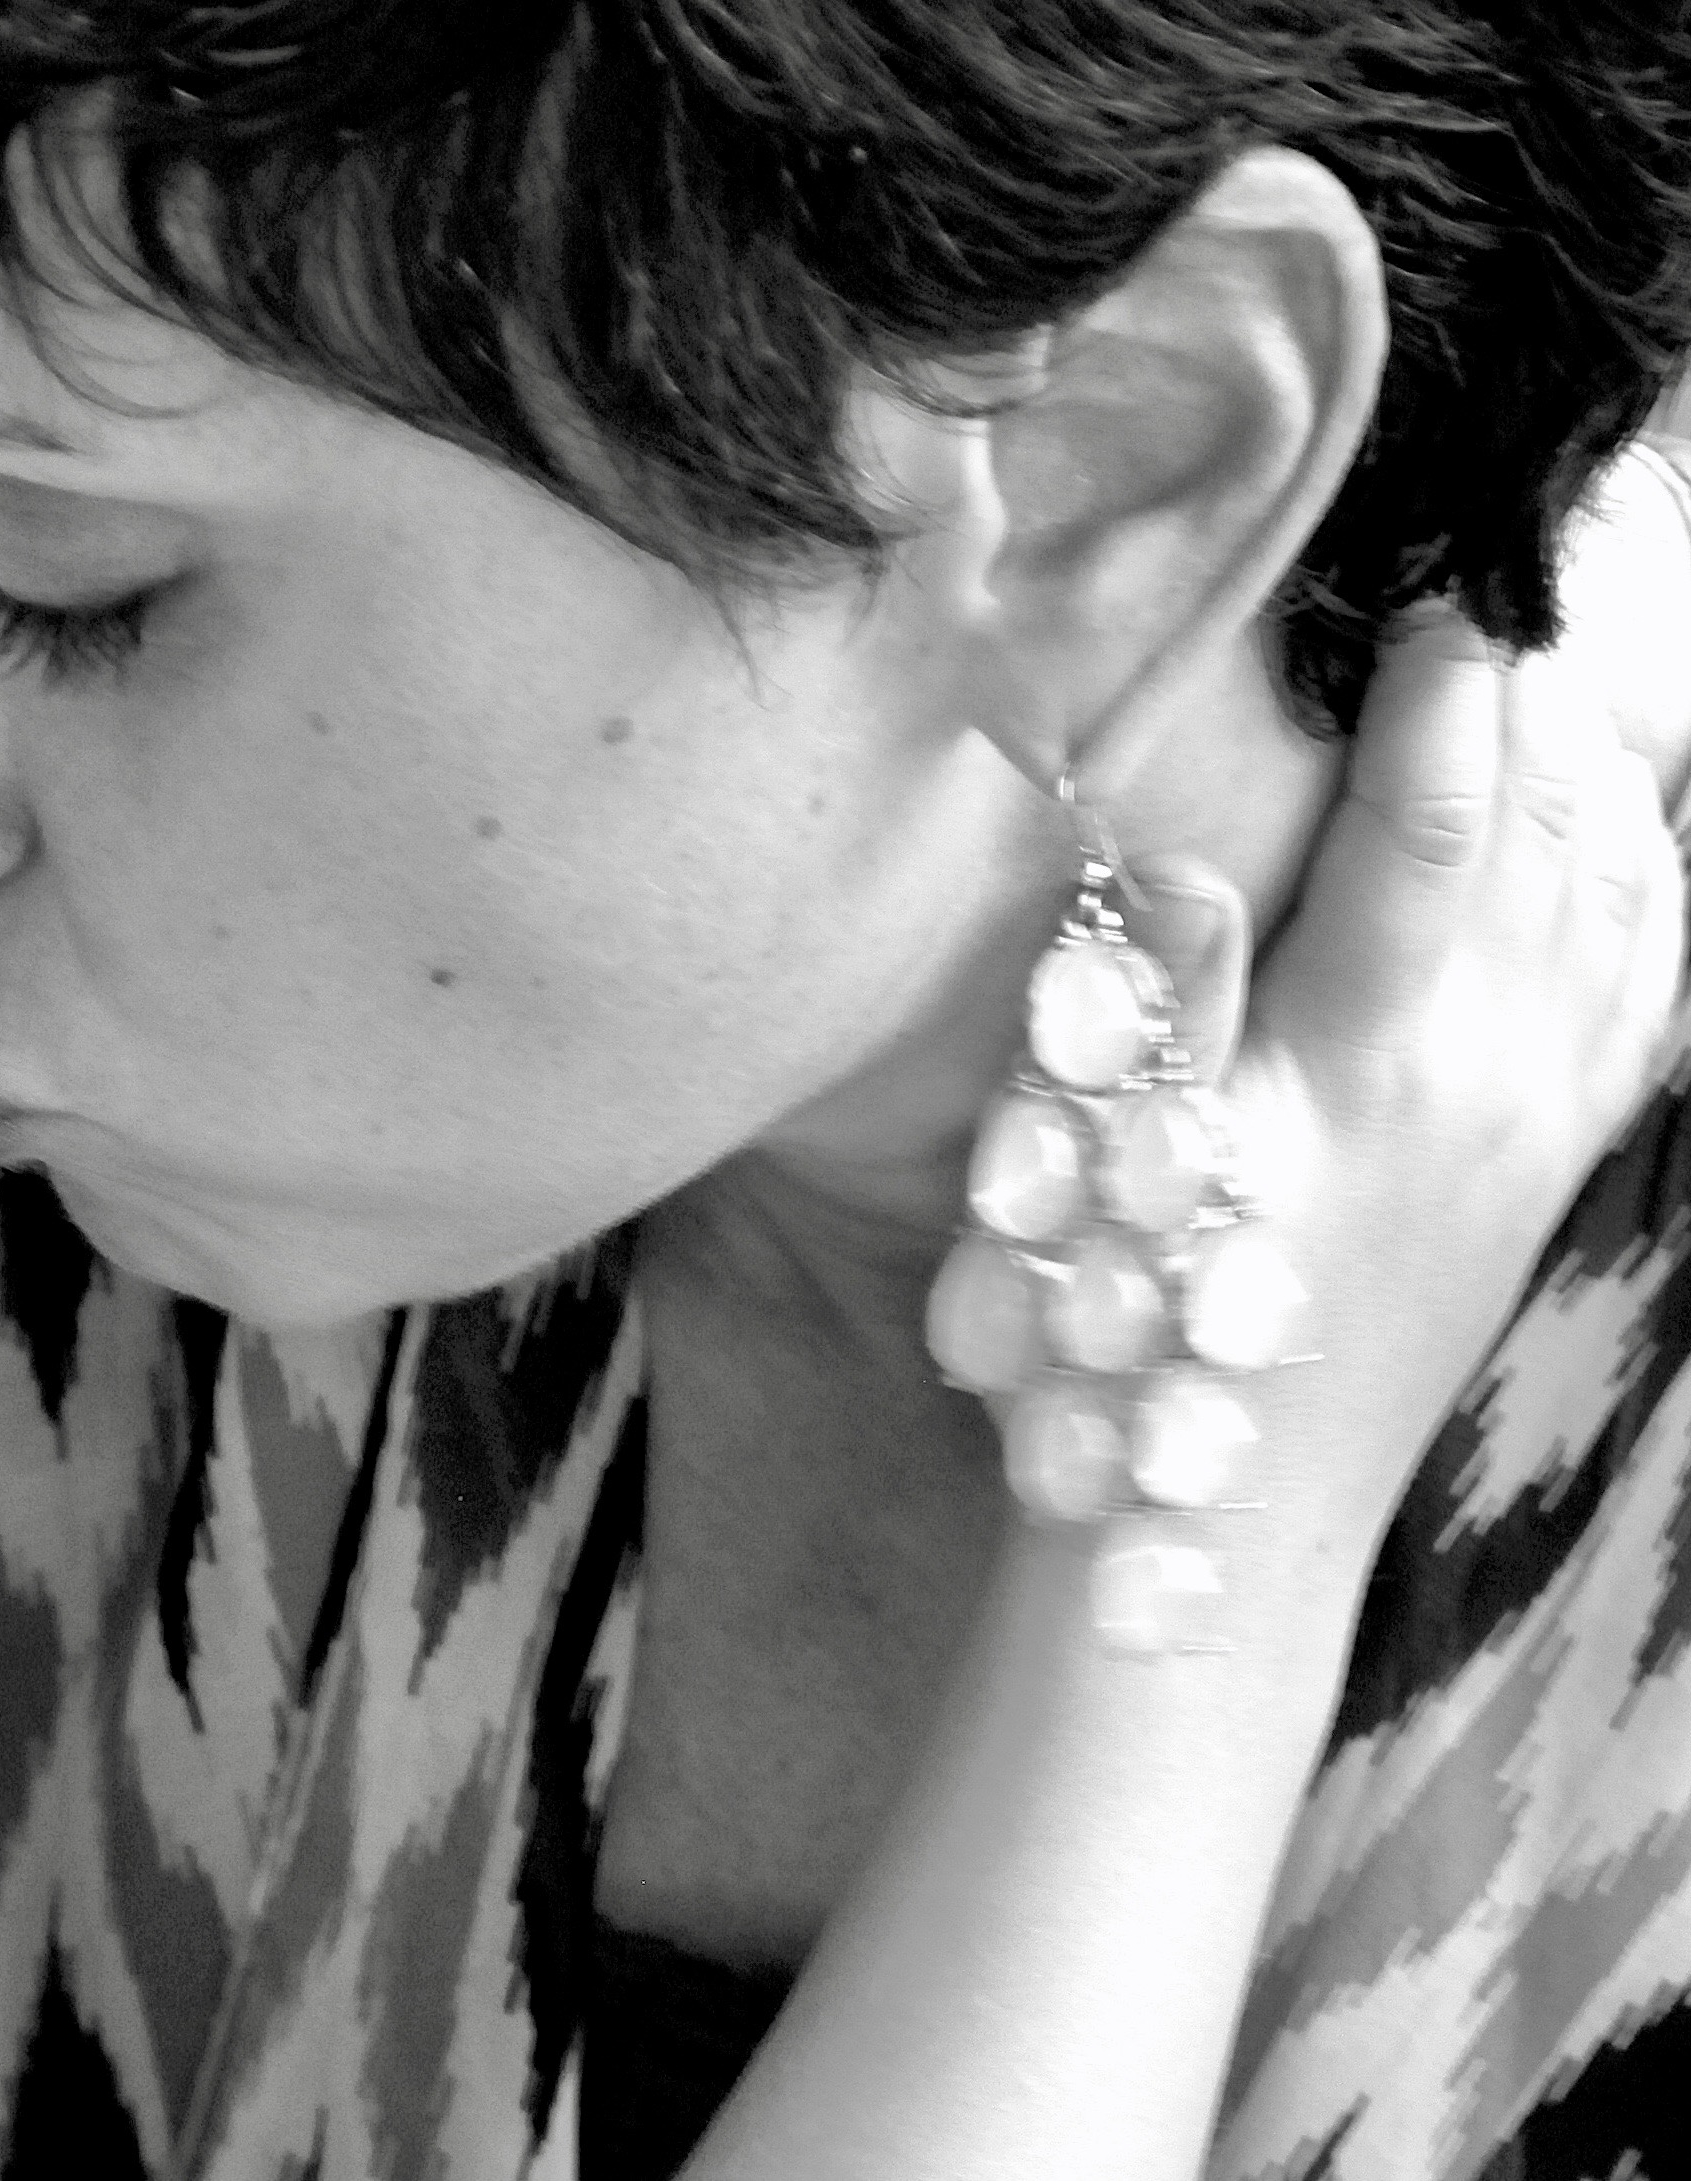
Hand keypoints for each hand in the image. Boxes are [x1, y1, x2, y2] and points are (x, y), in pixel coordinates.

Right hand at [1133, 613, 1681, 1556]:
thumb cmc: (1130, 1338)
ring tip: (1536, 687)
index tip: (1424, 603)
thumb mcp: (1101, 1175)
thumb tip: (1180, 863)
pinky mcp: (1557, 1160)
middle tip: (1478, 604)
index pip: (1433, 836)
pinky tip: (1623, 826)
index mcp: (1364, 1063)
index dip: (1440, 704)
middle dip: (1528, 705)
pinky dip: (1652, 881)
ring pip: (1620, 896)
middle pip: (1552, 837)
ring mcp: (1541, 1120)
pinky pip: (1654, 985)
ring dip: (1593, 776)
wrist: (1230, 1516)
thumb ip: (1149, 1009)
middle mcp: (1485, 1075)